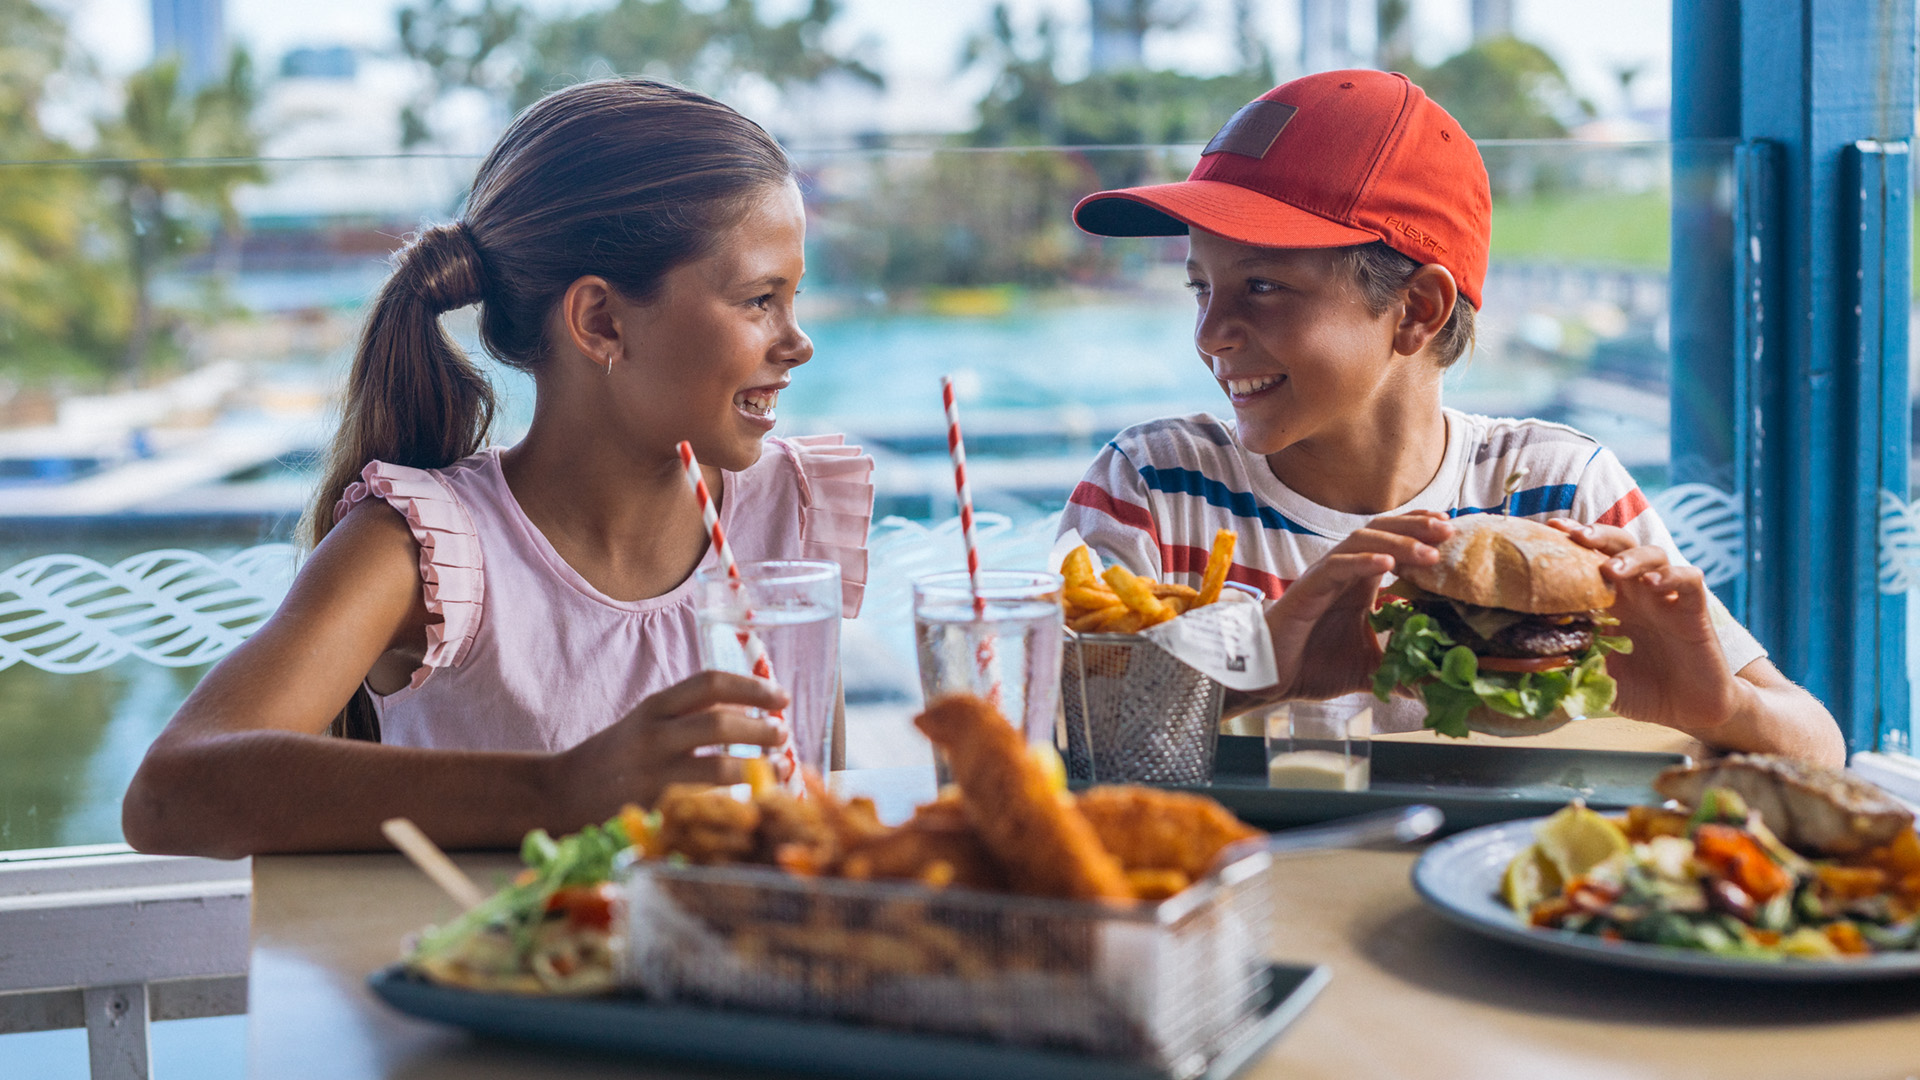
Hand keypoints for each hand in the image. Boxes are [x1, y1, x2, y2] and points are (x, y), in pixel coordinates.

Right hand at [551, 671, 789, 822]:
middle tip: (784, 734)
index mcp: (654, 706)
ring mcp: (654, 776)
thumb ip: (690, 713)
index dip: (752, 688)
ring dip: (760, 768)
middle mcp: (653, 736)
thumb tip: (753, 712)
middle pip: (720, 724)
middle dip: (762, 729)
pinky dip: (738, 803)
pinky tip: (755, 801)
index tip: (781, 698)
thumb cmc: (616, 755)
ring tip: (780, 768)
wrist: (560, 793)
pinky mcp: (655, 811)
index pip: (710, 683)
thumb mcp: (646, 721)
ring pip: (720, 770)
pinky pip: (708, 806)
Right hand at [1266, 512, 1452, 699]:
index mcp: (1359, 583)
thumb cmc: (1312, 666)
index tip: (1452, 532)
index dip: (1420, 532)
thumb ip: (1400, 670)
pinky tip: (1387, 563)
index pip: (1393, 543)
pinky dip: (1362, 562)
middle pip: (1382, 532)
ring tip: (1428, 551)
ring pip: (1361, 542)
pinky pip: (1336, 567)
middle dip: (1417, 528)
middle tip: (1449, 530)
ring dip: (1397, 542)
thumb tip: (1436, 686)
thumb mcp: (1370, 669)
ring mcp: (1324, 577)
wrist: (1270, 678)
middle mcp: (1343, 572)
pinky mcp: (1307, 589)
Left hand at [1547, 519, 1748, 735]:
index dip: (1570, 543)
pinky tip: (1654, 584)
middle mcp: (1635, 592)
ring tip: (1612, 568)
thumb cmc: (1640, 690)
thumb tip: (1533, 667)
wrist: (1688, 711)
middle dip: (1597, 535)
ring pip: (1653, 555)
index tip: (1547, 531)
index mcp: (1608, 602)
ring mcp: (1666, 597)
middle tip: (1575, 536)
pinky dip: (1672, 575)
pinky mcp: (1694, 610)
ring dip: (1631, 556)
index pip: (1588, 560)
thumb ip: (1573, 666)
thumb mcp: (1599, 676)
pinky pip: (1689, 579)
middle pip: (1618, 545)